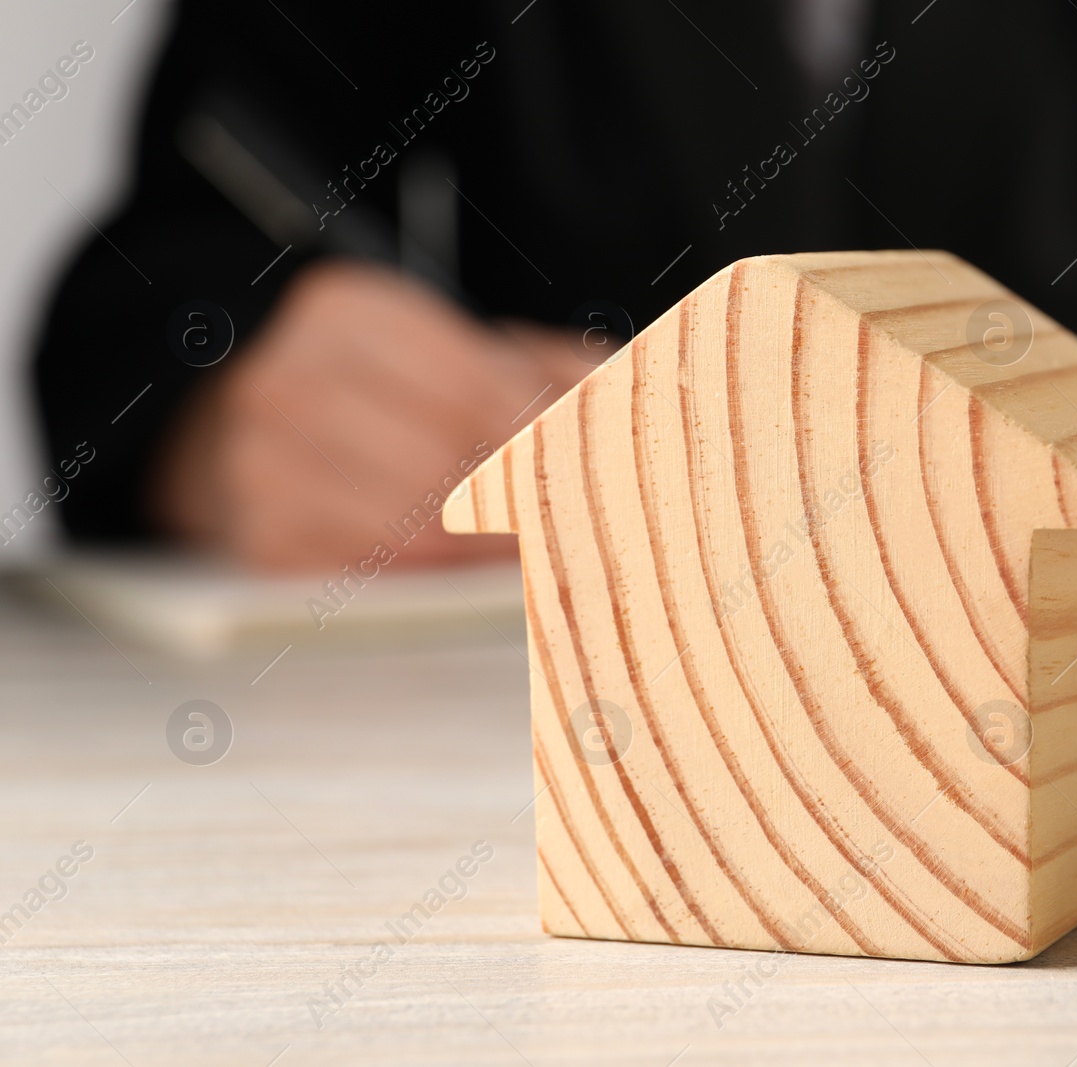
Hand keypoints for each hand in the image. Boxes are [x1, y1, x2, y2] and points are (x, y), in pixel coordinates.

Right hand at [155, 261, 589, 569]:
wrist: (218, 428)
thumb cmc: (367, 393)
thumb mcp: (440, 345)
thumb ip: (541, 365)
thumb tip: (629, 395)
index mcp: (349, 312)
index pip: (478, 388)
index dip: (552, 441)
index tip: (609, 475)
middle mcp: (289, 381)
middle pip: (447, 460)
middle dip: (531, 501)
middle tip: (599, 530)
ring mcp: (259, 464)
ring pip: (413, 527)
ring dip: (492, 551)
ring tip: (552, 559)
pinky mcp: (258, 541)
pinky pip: (369, 576)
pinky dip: (435, 582)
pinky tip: (478, 580)